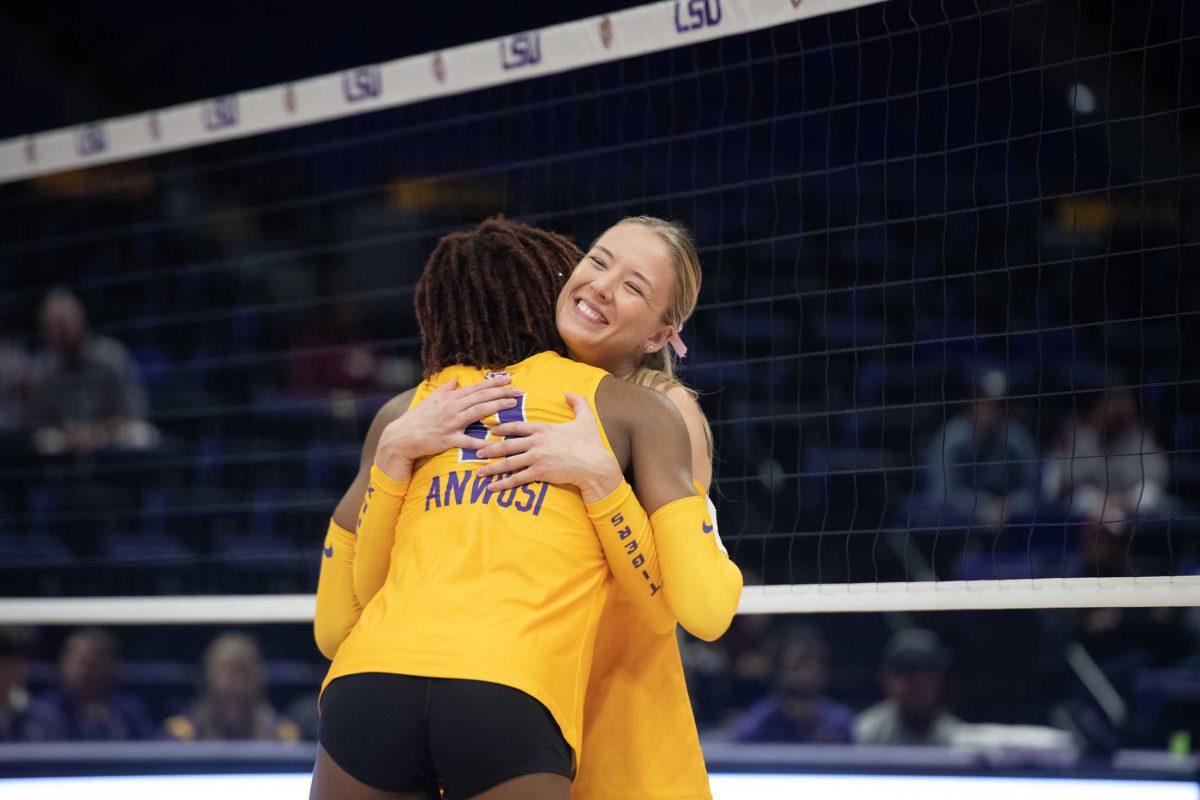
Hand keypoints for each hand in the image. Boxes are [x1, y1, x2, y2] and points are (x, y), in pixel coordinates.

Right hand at [374, 376, 523, 480]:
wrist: (401, 437)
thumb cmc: (417, 419)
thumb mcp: (430, 400)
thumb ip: (445, 389)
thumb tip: (456, 379)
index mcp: (450, 398)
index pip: (476, 388)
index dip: (494, 383)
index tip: (509, 379)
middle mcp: (452, 407)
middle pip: (481, 397)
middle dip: (502, 392)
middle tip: (520, 391)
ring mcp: (450, 423)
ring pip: (478, 412)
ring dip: (496, 407)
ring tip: (513, 404)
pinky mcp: (448, 439)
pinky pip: (467, 440)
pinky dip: (481, 441)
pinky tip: (495, 442)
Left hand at [475, 393, 621, 503]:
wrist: (595, 464)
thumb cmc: (591, 443)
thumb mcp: (586, 418)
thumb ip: (578, 402)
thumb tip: (568, 393)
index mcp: (543, 429)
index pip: (517, 426)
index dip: (502, 427)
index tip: (490, 429)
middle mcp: (536, 442)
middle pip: (507, 444)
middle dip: (490, 448)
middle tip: (477, 452)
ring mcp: (536, 458)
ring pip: (508, 462)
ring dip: (492, 467)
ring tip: (478, 472)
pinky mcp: (539, 473)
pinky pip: (517, 478)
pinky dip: (502, 484)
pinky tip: (491, 488)